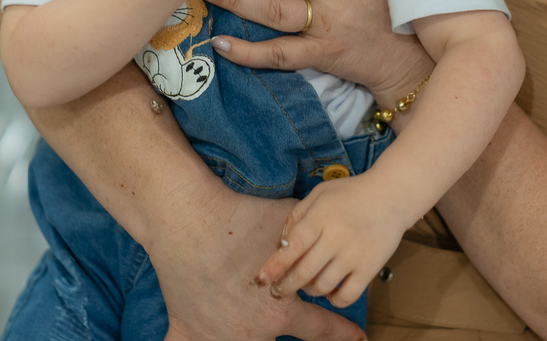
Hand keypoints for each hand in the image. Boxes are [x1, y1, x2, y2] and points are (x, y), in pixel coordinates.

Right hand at [149, 189, 367, 340]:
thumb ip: (307, 233)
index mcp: (280, 312)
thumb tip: (329, 224)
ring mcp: (219, 336)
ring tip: (244, 323)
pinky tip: (201, 336)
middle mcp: (254, 332)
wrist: (190, 219)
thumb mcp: (285, 221)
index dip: (343, 333)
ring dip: (244, 334)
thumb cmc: (238, 218)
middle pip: (279, 340)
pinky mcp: (187, 330)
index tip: (359, 338)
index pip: (322, 329)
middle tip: (282, 316)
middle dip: (282, 327)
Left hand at [256, 174, 411, 309]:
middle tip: (278, 290)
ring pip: (322, 287)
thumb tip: (280, 243)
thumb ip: (297, 215)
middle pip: (303, 272)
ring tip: (306, 284)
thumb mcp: (319, 194)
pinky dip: (334, 299)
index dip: (274, 265)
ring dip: (309, 290)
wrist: (391, 195)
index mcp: (321, 217)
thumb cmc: (351, 193)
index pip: (292, 245)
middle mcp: (336, 237)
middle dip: (285, 286)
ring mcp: (354, 254)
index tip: (261, 278)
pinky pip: (347, 296)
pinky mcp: (370, 267)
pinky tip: (330, 290)